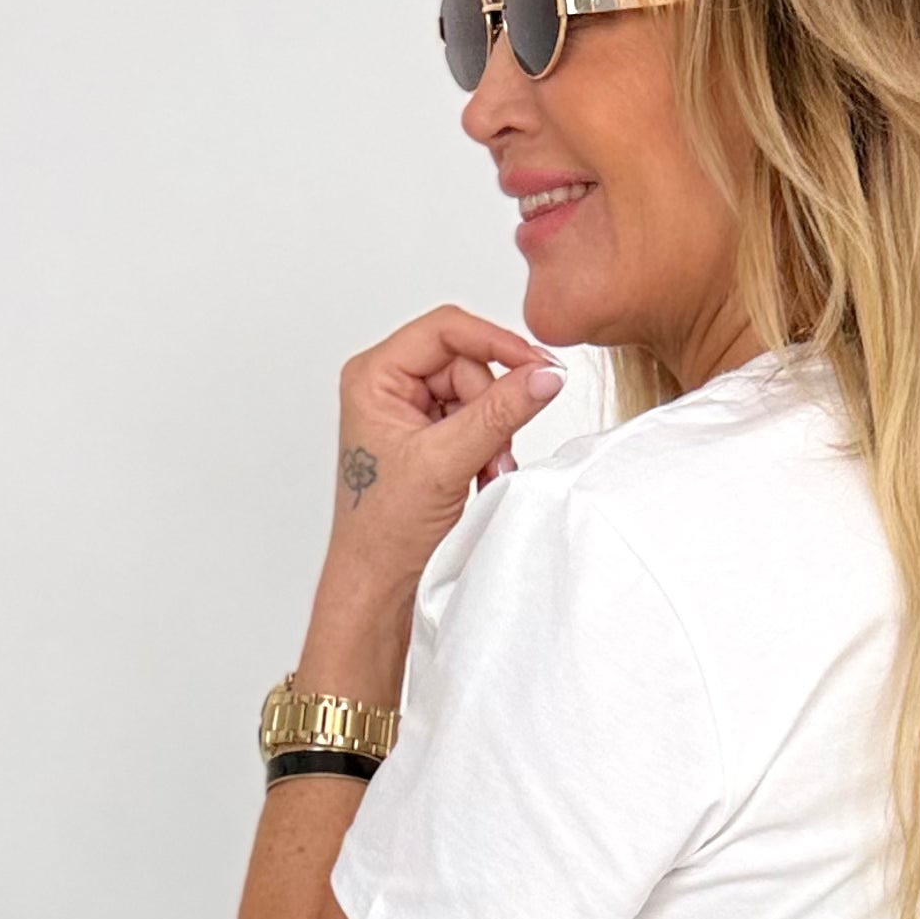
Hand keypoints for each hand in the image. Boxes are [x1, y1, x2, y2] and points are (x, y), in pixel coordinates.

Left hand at [316, 306, 566, 623]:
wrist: (378, 588)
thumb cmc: (384, 532)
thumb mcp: (446, 463)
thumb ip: (499, 413)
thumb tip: (545, 375)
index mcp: (374, 376)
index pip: (446, 330)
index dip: (497, 343)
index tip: (538, 367)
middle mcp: (388, 387)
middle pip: (467, 363)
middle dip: (492, 407)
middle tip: (496, 453)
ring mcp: (409, 413)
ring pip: (478, 395)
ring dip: (494, 434)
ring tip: (486, 474)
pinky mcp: (428, 439)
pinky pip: (477, 423)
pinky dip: (489, 450)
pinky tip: (482, 479)